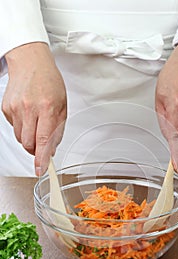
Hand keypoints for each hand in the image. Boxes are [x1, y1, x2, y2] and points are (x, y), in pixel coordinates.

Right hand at [2, 42, 66, 175]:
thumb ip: (58, 130)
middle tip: (42, 142)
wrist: (30, 62)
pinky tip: (27, 115)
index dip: (41, 158)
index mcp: (47, 107)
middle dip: (36, 149)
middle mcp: (29, 108)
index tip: (41, 169)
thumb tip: (51, 151)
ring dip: (29, 138)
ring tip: (36, 123)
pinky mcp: (6, 108)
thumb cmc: (49, 82)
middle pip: (29, 144)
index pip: (43, 140)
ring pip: (21, 139)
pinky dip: (22, 127)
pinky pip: (14, 129)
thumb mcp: (62, 105)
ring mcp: (15, 108)